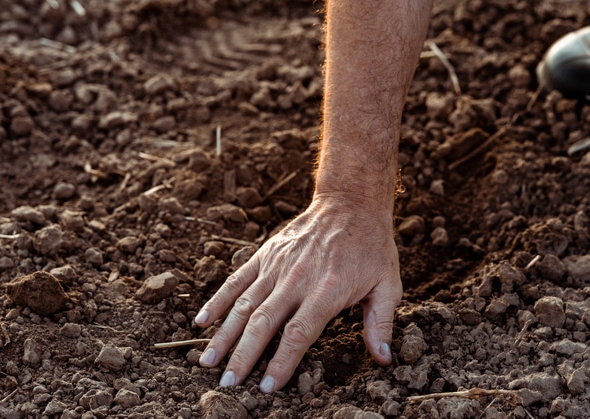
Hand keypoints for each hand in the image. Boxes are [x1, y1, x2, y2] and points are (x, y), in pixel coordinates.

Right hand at [193, 195, 401, 392]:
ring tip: (206, 362)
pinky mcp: (266, 254)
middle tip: (228, 384)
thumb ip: (381, 323)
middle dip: (243, 356)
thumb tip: (384, 360)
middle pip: (263, 323)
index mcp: (327, 290)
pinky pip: (237, 279)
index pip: (299, 333)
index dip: (282, 362)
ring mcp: (278, 265)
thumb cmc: (371, 246)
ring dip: (224, 335)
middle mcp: (297, 278)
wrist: (351, 201)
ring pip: (244, 304)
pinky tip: (201, 322)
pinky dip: (218, 300)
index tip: (267, 388)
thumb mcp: (388, 284)